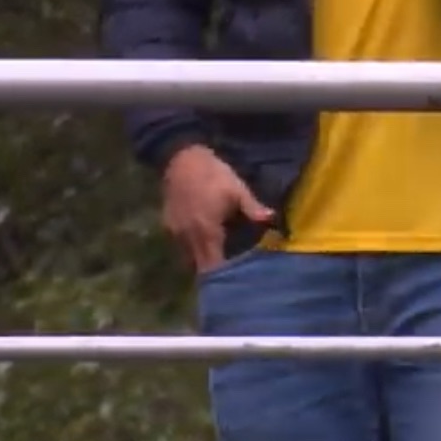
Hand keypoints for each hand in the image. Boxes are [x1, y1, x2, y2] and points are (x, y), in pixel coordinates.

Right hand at [161, 145, 274, 273]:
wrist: (182, 158)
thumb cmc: (213, 174)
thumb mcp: (237, 189)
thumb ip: (253, 208)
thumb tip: (273, 220)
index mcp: (207, 232)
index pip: (212, 268)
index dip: (223, 278)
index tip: (235, 283)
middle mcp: (188, 238)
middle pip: (199, 268)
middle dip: (213, 273)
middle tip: (229, 275)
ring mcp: (175, 233)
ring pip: (188, 259)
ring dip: (201, 261)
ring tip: (216, 258)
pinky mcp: (167, 226)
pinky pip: (180, 246)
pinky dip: (191, 248)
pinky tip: (203, 241)